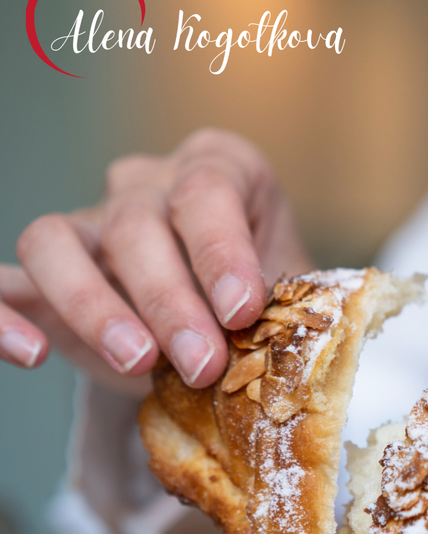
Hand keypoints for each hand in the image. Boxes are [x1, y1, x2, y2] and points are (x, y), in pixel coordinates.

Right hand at [0, 129, 311, 392]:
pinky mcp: (45, 275)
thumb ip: (288, 307)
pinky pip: (2, 282)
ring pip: (56, 240)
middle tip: (202, 364)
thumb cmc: (271, 303)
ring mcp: (90, 224)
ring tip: (139, 362)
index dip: (221, 250)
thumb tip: (287, 341)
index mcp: (219, 169)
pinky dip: (2, 316)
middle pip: (138, 224)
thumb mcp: (293, 296)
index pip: (207, 190)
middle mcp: (148, 184)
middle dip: (171, 300)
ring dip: (95, 306)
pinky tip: (30, 354)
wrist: (235, 332)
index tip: (242, 311)